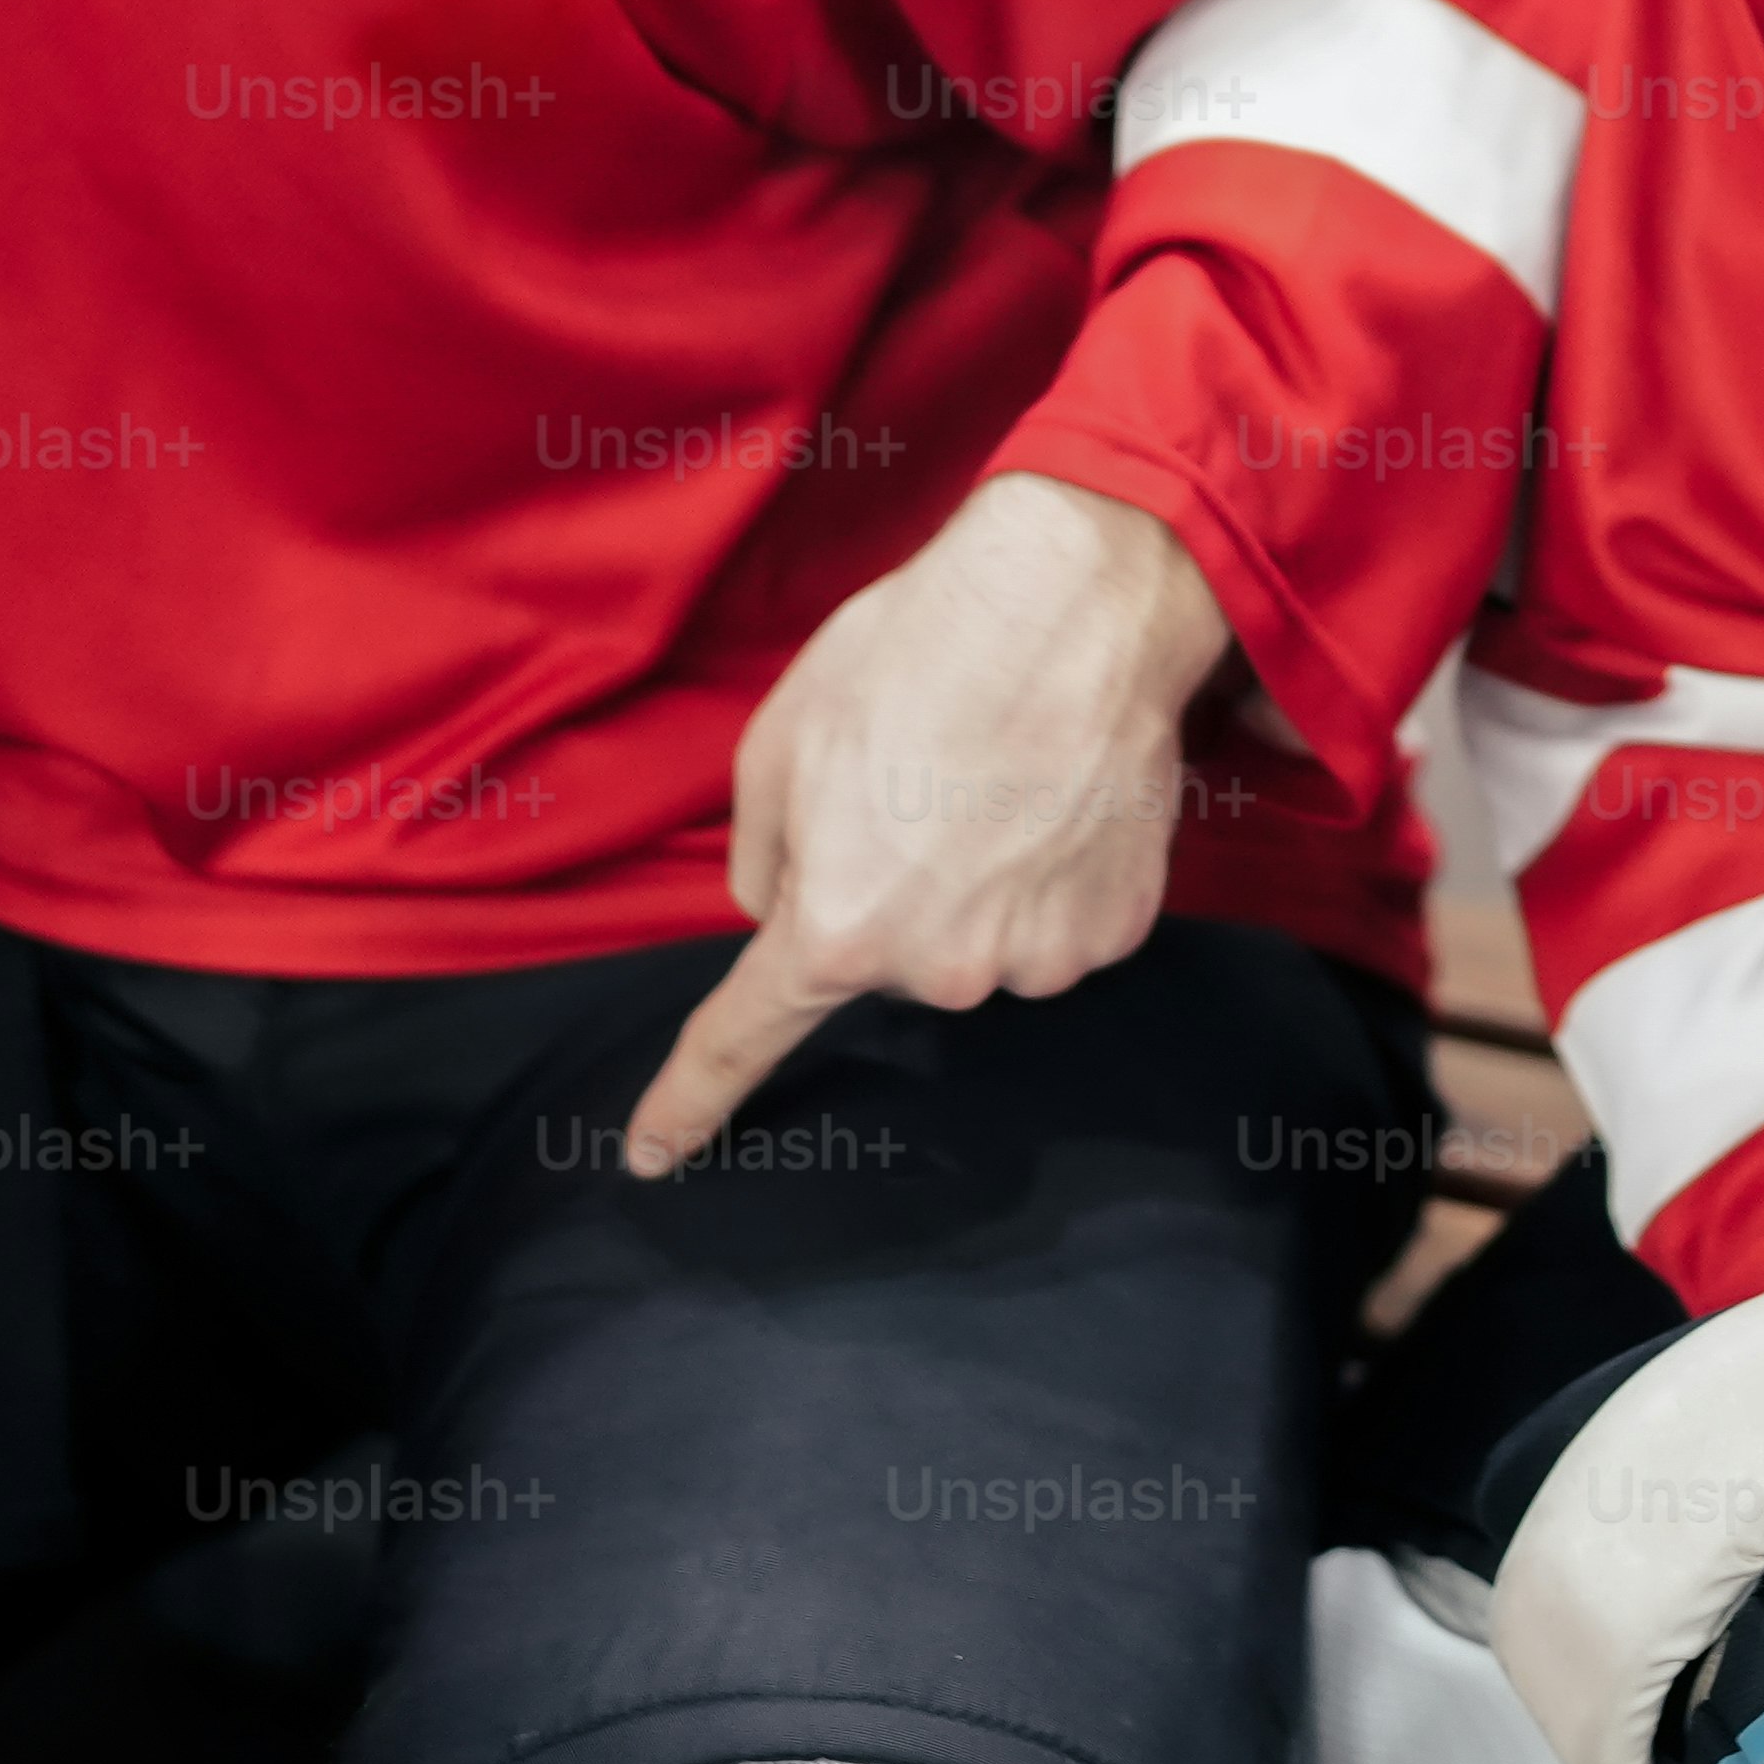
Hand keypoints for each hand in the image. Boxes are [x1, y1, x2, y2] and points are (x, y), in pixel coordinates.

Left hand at [617, 475, 1237, 1176]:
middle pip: (884, 959)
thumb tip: (782, 903)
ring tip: (996, 781)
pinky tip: (1055, 799)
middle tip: (914, 788)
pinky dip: (1051, 877)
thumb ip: (762, 855)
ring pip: (975, 944)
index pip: (743, 1038)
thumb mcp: (778, 742)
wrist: (1073, 605)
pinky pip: (1056, 925)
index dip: (689, 1102)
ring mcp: (1036, 959)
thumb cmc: (911, 655)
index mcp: (836, 929)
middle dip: (884, 892)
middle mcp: (938, 970)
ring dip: (975, 886)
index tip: (649, 1157)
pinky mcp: (1113, 932)